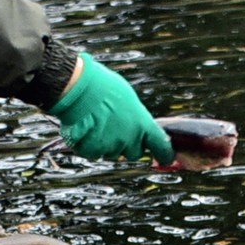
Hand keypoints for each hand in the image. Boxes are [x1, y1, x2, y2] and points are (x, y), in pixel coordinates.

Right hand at [49, 54, 173, 161]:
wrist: (78, 88)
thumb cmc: (103, 86)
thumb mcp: (128, 98)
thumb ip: (135, 116)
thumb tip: (134, 124)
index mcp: (143, 124)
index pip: (160, 145)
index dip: (164, 153)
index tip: (166, 158)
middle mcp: (130, 139)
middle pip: (134, 152)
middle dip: (127, 145)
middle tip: (114, 128)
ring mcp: (111, 146)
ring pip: (111, 152)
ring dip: (105, 143)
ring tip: (95, 122)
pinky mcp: (92, 150)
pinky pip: (92, 152)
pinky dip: (88, 144)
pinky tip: (83, 128)